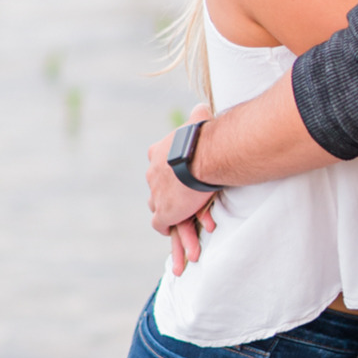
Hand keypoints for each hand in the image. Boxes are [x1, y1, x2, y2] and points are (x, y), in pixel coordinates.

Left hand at [148, 102, 218, 269]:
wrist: (201, 155)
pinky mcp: (164, 212)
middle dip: (172, 208)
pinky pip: (164, 228)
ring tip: (185, 251)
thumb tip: (202, 107)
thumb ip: (199, 116)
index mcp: (158, 154)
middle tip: (180, 219)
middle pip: (160, 195)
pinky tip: (182, 247)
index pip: (161, 171)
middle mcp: (153, 175)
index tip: (181, 187)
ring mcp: (157, 195)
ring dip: (176, 233)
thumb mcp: (200, 120)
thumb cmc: (205, 137)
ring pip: (162, 215)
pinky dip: (173, 237)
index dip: (172, 181)